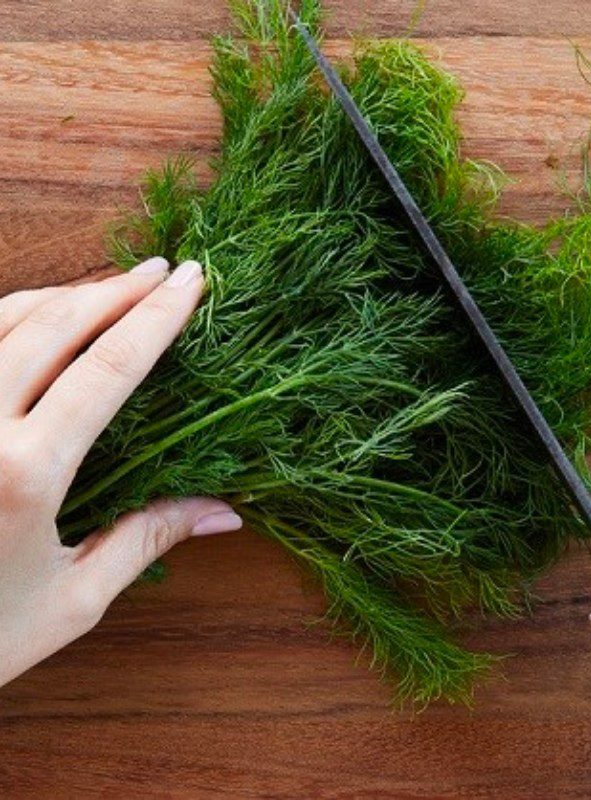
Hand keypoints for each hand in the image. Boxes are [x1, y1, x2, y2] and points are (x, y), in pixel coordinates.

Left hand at [0, 258, 242, 687]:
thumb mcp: (72, 599)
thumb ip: (148, 538)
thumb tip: (227, 512)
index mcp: (23, 473)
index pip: (109, 367)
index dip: (158, 317)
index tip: (192, 282)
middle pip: (56, 325)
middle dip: (118, 290)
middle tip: (163, 270)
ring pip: (2, 318)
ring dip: (63, 294)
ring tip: (110, 287)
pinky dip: (8, 315)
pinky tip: (35, 315)